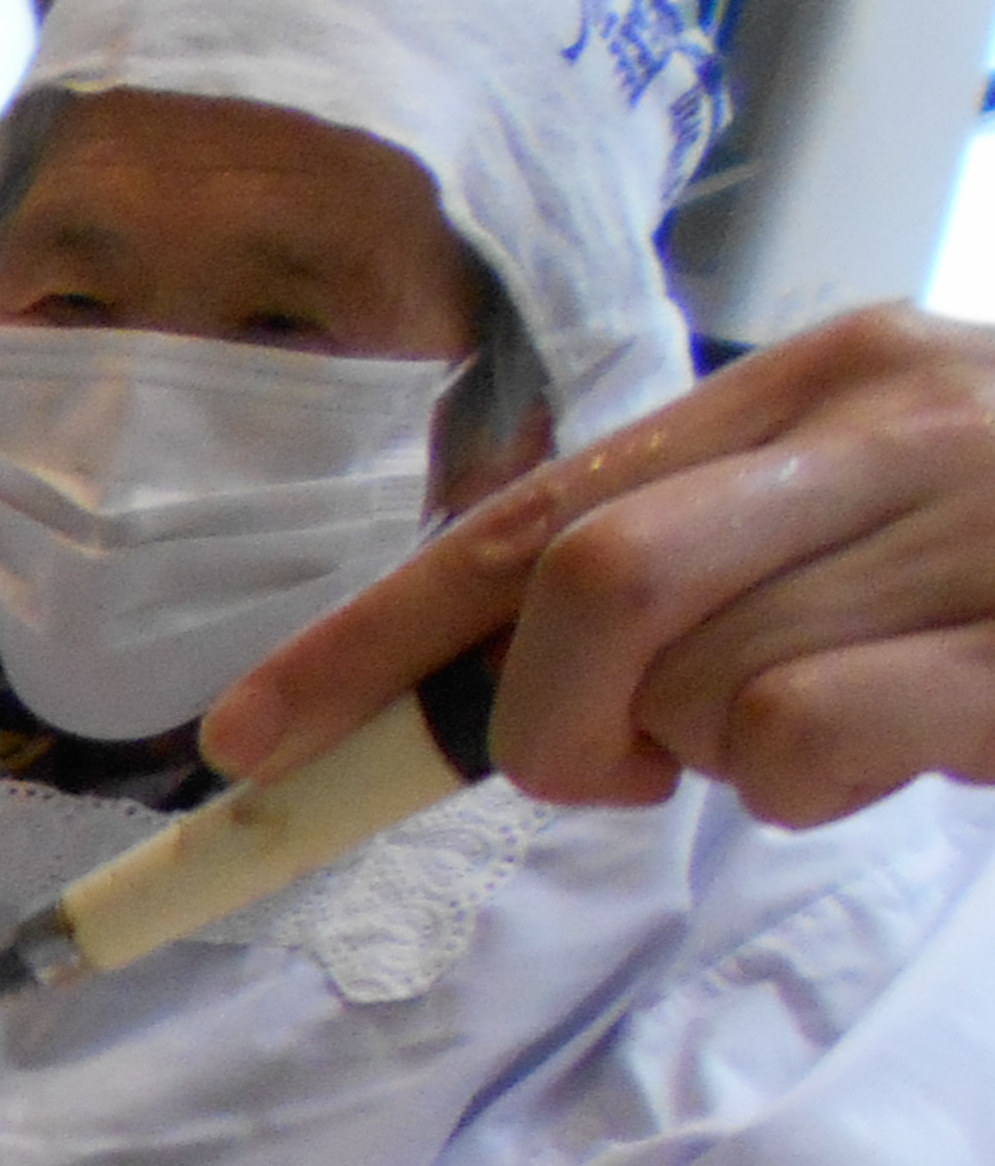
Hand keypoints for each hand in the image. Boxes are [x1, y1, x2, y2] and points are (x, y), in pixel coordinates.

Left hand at [202, 307, 994, 825]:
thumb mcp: (854, 524)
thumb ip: (692, 564)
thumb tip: (486, 683)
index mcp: (816, 380)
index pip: (528, 514)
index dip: (366, 640)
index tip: (243, 743)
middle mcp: (885, 420)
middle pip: (581, 591)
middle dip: (543, 724)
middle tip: (624, 772)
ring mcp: (967, 526)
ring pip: (692, 681)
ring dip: (702, 757)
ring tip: (812, 735)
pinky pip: (805, 739)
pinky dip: (801, 785)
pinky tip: (889, 757)